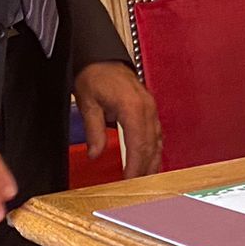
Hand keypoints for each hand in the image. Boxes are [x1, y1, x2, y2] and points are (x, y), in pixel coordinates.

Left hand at [76, 61, 162, 177]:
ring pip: (157, 141)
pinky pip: (156, 133)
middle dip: (145, 169)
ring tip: (147, 181)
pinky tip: (150, 161)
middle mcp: (147, 108)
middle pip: (151, 146)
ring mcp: (150, 108)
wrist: (100, 57)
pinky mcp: (149, 109)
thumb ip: (94, 130)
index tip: (130, 181)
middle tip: (139, 188)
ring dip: (152, 162)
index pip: (138, 144)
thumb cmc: (94, 75)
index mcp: (133, 107)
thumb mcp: (88, 103)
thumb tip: (96, 153)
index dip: (135, 166)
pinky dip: (153, 150)